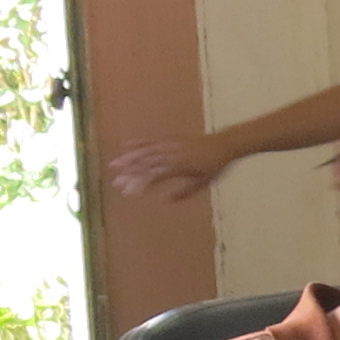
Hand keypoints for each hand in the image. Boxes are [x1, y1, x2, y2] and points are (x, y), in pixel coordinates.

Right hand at [103, 132, 224, 204]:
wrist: (224, 145)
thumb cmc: (214, 167)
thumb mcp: (202, 183)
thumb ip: (184, 193)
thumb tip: (165, 200)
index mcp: (179, 167)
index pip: (154, 176)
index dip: (140, 184)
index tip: (128, 192)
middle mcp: (172, 154)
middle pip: (146, 164)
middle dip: (130, 174)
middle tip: (116, 183)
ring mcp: (170, 144)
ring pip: (145, 151)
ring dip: (128, 158)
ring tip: (114, 165)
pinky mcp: (170, 138)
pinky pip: (151, 140)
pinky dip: (138, 142)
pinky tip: (125, 145)